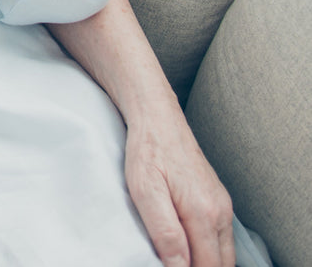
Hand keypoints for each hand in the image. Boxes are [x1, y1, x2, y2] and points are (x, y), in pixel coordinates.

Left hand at [124, 115, 233, 266]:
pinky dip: (209, 249)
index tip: (168, 266)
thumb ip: (165, 232)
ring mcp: (223, 205)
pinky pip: (221, 237)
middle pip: (221, 264)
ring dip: (206, 262)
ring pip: (224, 253)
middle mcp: (220, 212)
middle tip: (171, 263)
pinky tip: (188, 245)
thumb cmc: (147, 150)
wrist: (157, 117)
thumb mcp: (145, 190)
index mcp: (204, 213)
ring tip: (178, 257)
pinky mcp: (218, 200)